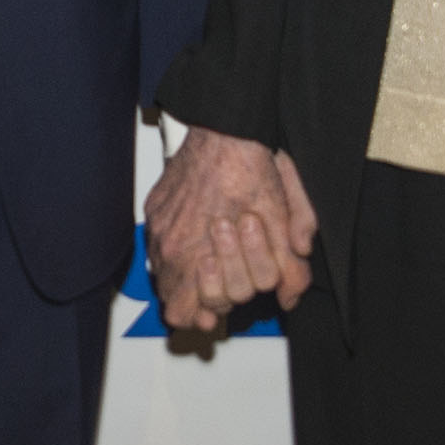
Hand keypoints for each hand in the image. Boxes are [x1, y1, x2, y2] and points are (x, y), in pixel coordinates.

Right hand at [145, 129, 316, 334]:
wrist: (226, 129)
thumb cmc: (249, 171)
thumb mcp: (281, 223)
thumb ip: (289, 268)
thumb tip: (289, 299)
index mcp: (194, 254)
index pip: (184, 314)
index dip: (211, 311)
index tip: (228, 301)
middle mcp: (168, 245)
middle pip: (175, 302)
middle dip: (207, 293)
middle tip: (231, 275)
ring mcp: (158, 229)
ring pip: (163, 278)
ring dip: (188, 279)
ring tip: (213, 263)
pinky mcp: (155, 212)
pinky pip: (157, 248)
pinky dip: (177, 253)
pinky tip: (201, 239)